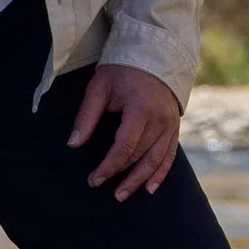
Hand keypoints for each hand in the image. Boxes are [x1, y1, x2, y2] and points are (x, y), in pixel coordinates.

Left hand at [68, 61, 182, 200]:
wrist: (152, 53)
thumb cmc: (121, 69)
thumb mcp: (99, 87)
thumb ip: (87, 117)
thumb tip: (73, 144)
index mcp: (141, 109)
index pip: (124, 147)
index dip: (109, 166)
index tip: (94, 179)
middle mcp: (160, 119)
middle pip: (139, 155)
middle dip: (121, 174)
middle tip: (103, 188)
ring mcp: (171, 124)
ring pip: (156, 160)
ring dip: (140, 180)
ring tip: (123, 195)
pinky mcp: (175, 126)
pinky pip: (170, 155)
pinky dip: (161, 173)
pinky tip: (150, 188)